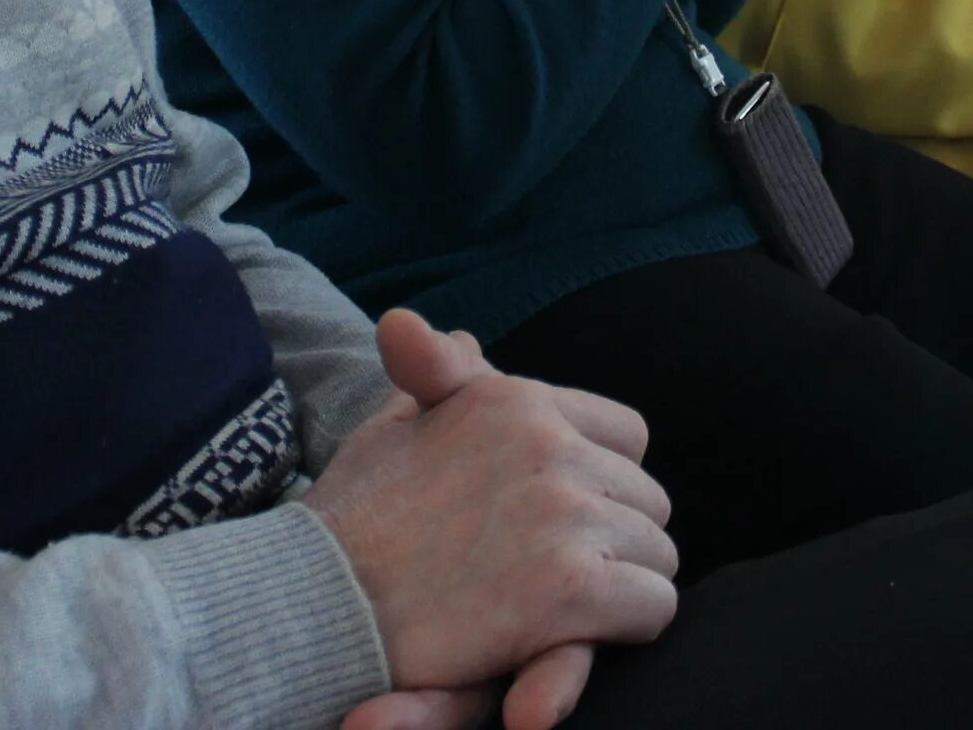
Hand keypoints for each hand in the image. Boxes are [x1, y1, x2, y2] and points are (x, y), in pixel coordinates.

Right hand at [313, 312, 676, 725]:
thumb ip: (437, 379)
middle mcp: (550, 446)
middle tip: (568, 567)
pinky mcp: (570, 589)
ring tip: (569, 602)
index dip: (604, 479)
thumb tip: (455, 338)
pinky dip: (627, 627)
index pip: (626, 432)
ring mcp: (564, 515)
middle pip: (648, 497)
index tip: (568, 512)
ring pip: (657, 553)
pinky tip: (580, 633)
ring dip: (625, 584)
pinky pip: (652, 606)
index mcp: (516, 401)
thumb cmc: (354, 518)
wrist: (315, 599)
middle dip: (618, 535)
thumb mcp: (395, 426)